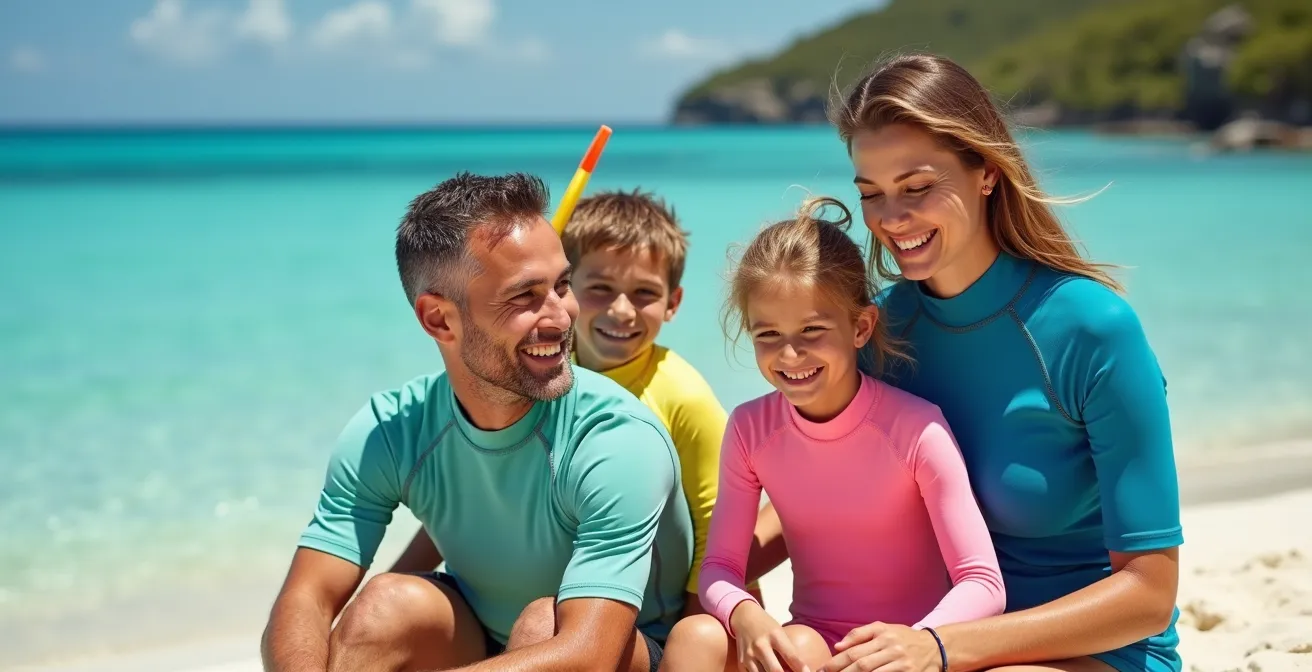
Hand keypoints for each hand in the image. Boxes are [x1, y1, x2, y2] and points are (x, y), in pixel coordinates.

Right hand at [729, 601, 811, 671]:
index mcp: (774, 635)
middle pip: (775, 671)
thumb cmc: (767, 626)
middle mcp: (760, 645)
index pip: (791, 655)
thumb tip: (803, 670)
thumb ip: (789, 651)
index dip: (801, 668)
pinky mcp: (741, 663)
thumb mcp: (780, 632)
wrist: (743, 618)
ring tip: (780, 671)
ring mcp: (748, 655)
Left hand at [821, 622, 939, 671]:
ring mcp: (902, 664)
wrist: (936, 647)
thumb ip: (859, 634)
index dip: (836, 662)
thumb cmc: (903, 638)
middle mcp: (892, 648)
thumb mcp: (883, 629)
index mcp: (882, 634)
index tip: (823, 670)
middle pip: (862, 665)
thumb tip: (837, 646)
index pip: (854, 651)